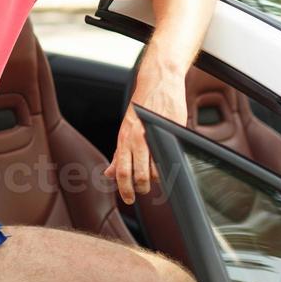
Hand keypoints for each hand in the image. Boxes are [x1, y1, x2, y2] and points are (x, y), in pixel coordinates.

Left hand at [103, 72, 186, 203]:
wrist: (159, 82)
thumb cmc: (142, 106)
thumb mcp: (126, 129)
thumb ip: (119, 154)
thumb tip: (109, 173)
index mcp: (125, 138)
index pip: (122, 171)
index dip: (125, 189)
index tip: (129, 199)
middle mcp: (137, 138)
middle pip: (140, 174)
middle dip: (143, 188)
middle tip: (144, 190)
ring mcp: (155, 134)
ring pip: (158, 168)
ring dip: (158, 177)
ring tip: (157, 174)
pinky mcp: (171, 130)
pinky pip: (171, 155)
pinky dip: (170, 163)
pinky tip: (168, 162)